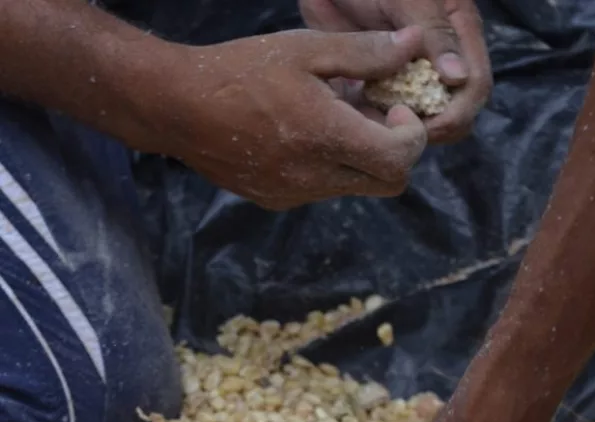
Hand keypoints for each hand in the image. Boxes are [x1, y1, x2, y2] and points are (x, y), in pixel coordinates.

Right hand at [156, 28, 427, 208]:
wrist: (179, 107)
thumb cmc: (241, 69)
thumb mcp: (306, 49)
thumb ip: (365, 52)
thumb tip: (414, 45)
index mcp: (326, 138)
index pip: (399, 160)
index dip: (411, 136)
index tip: (396, 106)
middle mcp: (316, 178)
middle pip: (387, 183)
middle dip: (393, 151)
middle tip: (376, 115)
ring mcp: (297, 195)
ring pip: (355, 186)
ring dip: (360, 156)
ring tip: (334, 115)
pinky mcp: (278, 200)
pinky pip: (323, 189)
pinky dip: (330, 165)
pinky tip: (306, 132)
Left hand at [300, 0, 490, 141]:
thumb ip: (435, 33)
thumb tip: (458, 78)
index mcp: (459, 32)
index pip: (476, 86)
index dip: (457, 112)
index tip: (425, 125)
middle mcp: (443, 58)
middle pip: (458, 110)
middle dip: (436, 127)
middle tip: (400, 132)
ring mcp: (416, 75)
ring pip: (428, 119)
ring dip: (410, 130)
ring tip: (383, 126)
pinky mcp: (387, 86)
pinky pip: (394, 118)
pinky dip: (384, 125)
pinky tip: (365, 121)